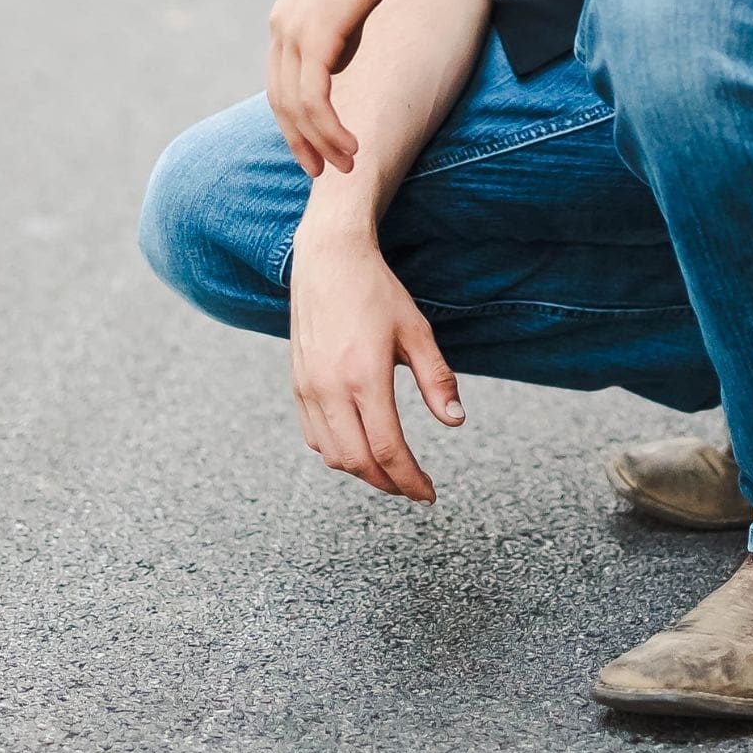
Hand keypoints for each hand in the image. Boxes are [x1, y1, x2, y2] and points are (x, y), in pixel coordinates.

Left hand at [266, 0, 398, 175]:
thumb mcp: (346, 0)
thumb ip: (337, 32)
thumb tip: (337, 62)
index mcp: (285, 20)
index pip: (282, 82)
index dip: (296, 119)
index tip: (315, 145)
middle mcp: (281, 29)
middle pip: (281, 102)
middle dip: (301, 141)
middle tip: (322, 171)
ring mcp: (293, 35)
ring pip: (297, 108)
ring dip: (321, 142)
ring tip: (346, 164)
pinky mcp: (313, 39)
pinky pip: (315, 100)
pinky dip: (329, 130)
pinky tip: (351, 145)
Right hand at [288, 226, 463, 502]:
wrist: (328, 259)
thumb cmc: (376, 291)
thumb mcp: (416, 330)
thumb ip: (436, 380)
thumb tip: (455, 422)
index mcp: (365, 376)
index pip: (388, 449)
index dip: (410, 480)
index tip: (428, 493)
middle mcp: (330, 388)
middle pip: (357, 462)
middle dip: (388, 483)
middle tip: (413, 486)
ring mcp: (309, 387)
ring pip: (332, 455)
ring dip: (362, 471)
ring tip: (390, 469)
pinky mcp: (297, 383)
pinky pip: (314, 436)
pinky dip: (336, 452)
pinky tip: (359, 445)